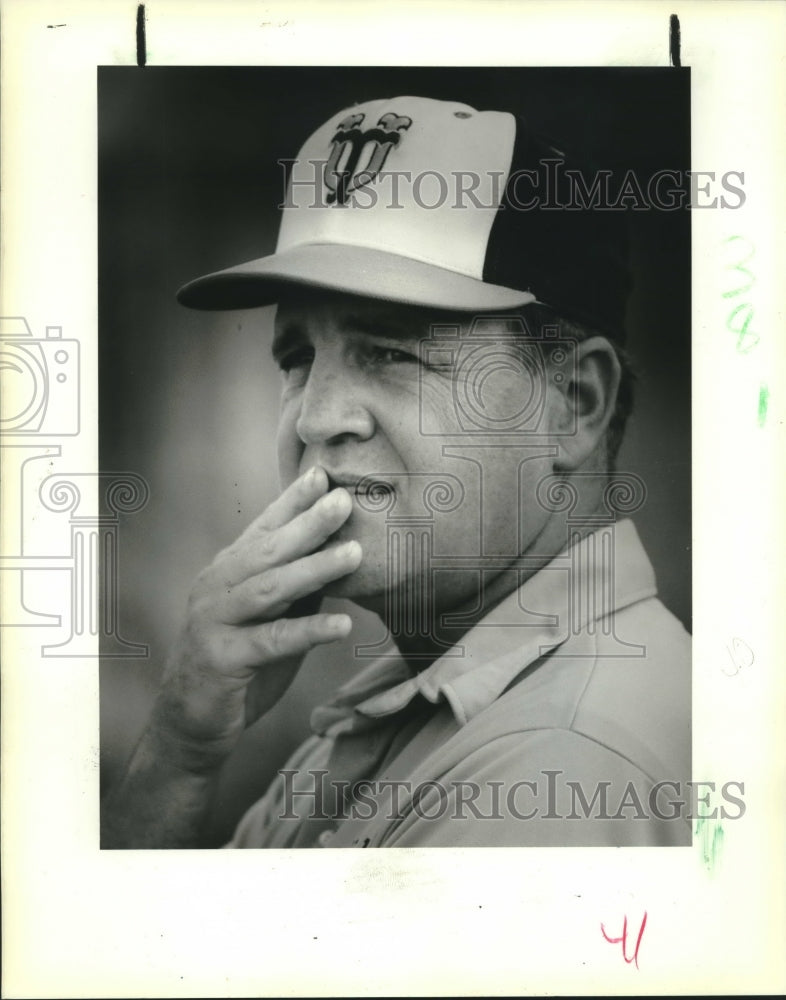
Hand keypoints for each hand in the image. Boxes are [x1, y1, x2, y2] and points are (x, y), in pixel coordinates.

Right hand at [151, 465, 360, 771]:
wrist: (190, 721)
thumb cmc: (239, 660)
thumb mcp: (270, 615)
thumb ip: (297, 586)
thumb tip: (344, 551)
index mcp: (229, 571)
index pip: (265, 528)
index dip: (294, 501)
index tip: (325, 474)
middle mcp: (217, 587)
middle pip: (268, 551)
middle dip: (309, 523)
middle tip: (345, 500)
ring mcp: (215, 622)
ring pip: (270, 590)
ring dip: (314, 569)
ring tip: (355, 554)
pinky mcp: (222, 659)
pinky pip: (272, 641)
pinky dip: (309, 631)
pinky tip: (343, 625)